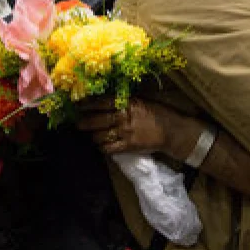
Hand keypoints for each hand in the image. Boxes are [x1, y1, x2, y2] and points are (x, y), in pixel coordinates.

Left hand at [77, 97, 192, 155]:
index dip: (88, 104)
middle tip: (78, 123)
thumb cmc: (157, 113)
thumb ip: (124, 102)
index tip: (79, 105)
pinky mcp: (128, 146)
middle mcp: (124, 117)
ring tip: (91, 135)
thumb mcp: (141, 102)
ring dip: (93, 136)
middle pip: (97, 120)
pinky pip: (109, 148)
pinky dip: (102, 147)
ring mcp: (125, 133)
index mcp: (127, 103)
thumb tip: (105, 101)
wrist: (172, 130)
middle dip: (84, 122)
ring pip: (100, 135)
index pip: (102, 102)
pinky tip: (100, 145)